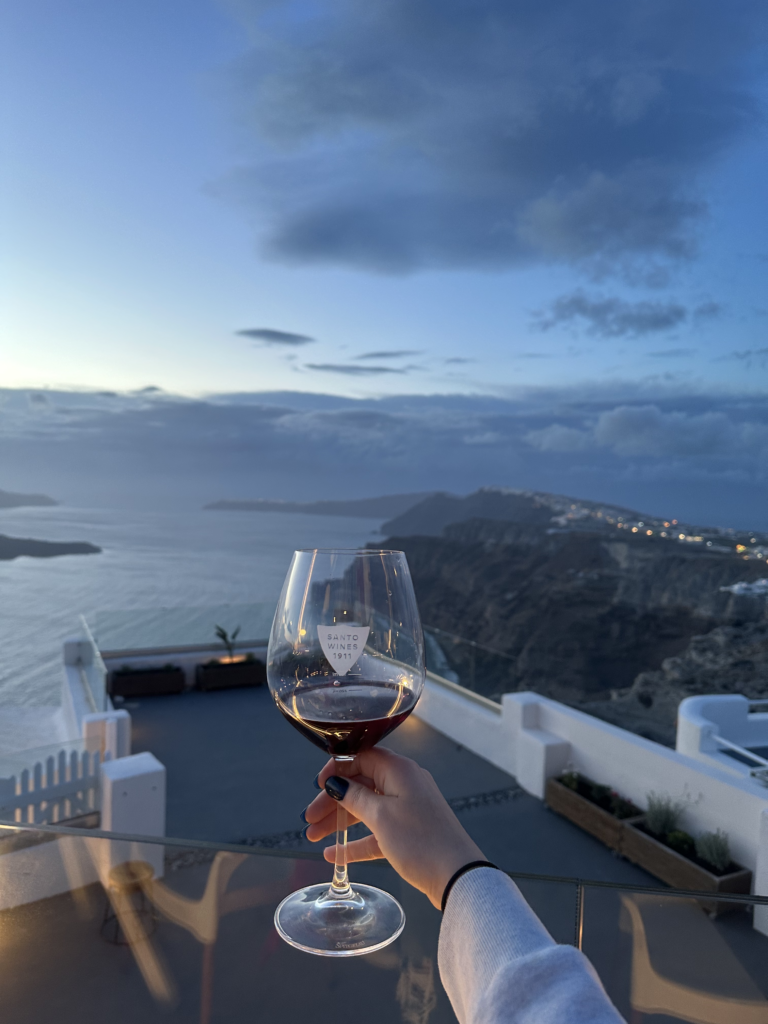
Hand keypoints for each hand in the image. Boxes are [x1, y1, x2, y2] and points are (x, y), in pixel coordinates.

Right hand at [303, 748, 485, 908]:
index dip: (337, 769)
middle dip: (332, 801)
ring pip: (366, 809)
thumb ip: (355, 797)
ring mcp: (408, 808)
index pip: (362, 757)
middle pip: (361, 784)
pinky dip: (357, 841)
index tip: (317, 786)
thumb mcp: (381, 816)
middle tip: (308, 820)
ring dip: (340, 822)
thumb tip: (336, 783)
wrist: (457, 876)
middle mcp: (404, 784)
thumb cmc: (419, 840)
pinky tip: (334, 855)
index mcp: (399, 770)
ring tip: (313, 838)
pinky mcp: (409, 832)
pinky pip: (377, 831)